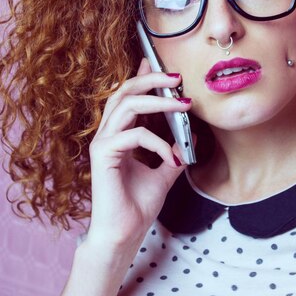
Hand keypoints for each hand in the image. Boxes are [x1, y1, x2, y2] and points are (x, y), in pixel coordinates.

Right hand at [84, 58, 191, 263]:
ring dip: (158, 101)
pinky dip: (158, 143)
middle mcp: (108, 134)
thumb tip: (192, 137)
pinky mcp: (103, 155)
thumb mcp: (164, 174)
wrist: (123, 234)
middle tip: (176, 76)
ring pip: (126, 105)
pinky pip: (134, 136)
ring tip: (183, 104)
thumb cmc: (137, 206)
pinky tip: (173, 157)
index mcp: (119, 135)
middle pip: (124, 92)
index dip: (141, 76)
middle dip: (150, 78)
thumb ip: (173, 152)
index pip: (129, 97)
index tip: (156, 61)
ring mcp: (103, 143)